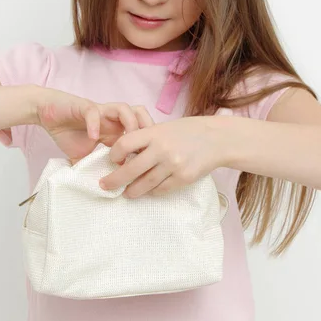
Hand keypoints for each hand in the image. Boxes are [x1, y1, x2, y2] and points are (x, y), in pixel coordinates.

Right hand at [35, 87, 154, 164]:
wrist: (48, 114)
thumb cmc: (68, 132)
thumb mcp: (83, 156)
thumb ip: (93, 168)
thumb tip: (100, 191)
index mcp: (115, 130)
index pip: (139, 134)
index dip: (145, 146)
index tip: (145, 165)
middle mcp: (112, 119)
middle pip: (140, 116)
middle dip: (145, 131)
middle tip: (141, 152)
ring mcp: (100, 111)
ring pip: (124, 109)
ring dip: (127, 125)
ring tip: (123, 146)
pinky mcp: (84, 107)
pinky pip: (94, 113)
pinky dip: (95, 124)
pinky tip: (93, 138)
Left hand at [100, 116, 220, 197]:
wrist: (216, 139)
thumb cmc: (187, 131)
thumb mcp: (164, 128)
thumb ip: (146, 139)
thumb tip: (125, 156)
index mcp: (154, 133)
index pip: (124, 144)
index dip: (114, 155)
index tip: (112, 160)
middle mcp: (162, 149)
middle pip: (130, 170)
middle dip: (114, 181)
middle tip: (104, 186)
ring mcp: (173, 165)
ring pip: (144, 184)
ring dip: (131, 191)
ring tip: (126, 193)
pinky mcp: (183, 178)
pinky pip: (161, 190)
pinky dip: (151, 192)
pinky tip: (147, 191)